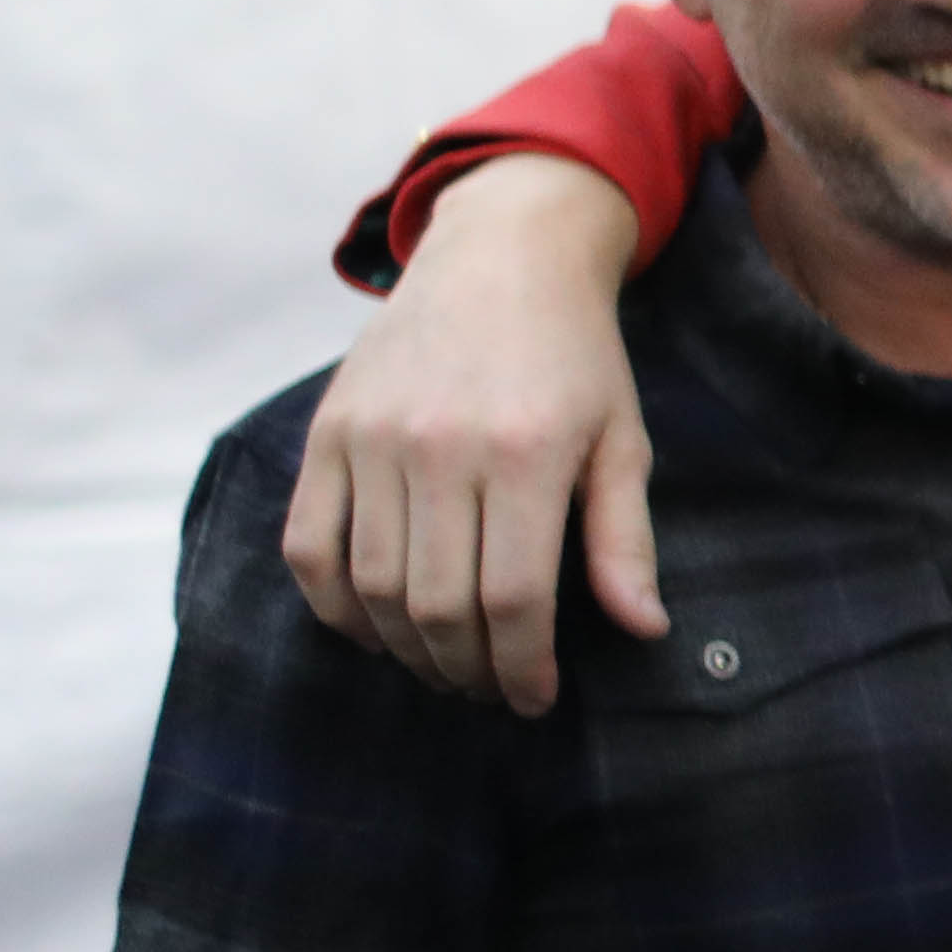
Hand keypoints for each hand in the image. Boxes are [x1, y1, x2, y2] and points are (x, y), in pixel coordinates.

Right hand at [283, 157, 661, 713]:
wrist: (501, 255)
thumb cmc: (575, 357)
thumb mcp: (623, 439)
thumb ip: (625, 540)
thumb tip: (644, 629)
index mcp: (525, 454)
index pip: (511, 600)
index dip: (521, 668)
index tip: (534, 697)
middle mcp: (439, 447)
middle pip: (437, 606)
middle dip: (466, 671)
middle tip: (490, 690)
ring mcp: (372, 439)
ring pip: (371, 587)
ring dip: (405, 650)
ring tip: (443, 665)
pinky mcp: (326, 432)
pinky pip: (307, 545)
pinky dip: (333, 605)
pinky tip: (374, 629)